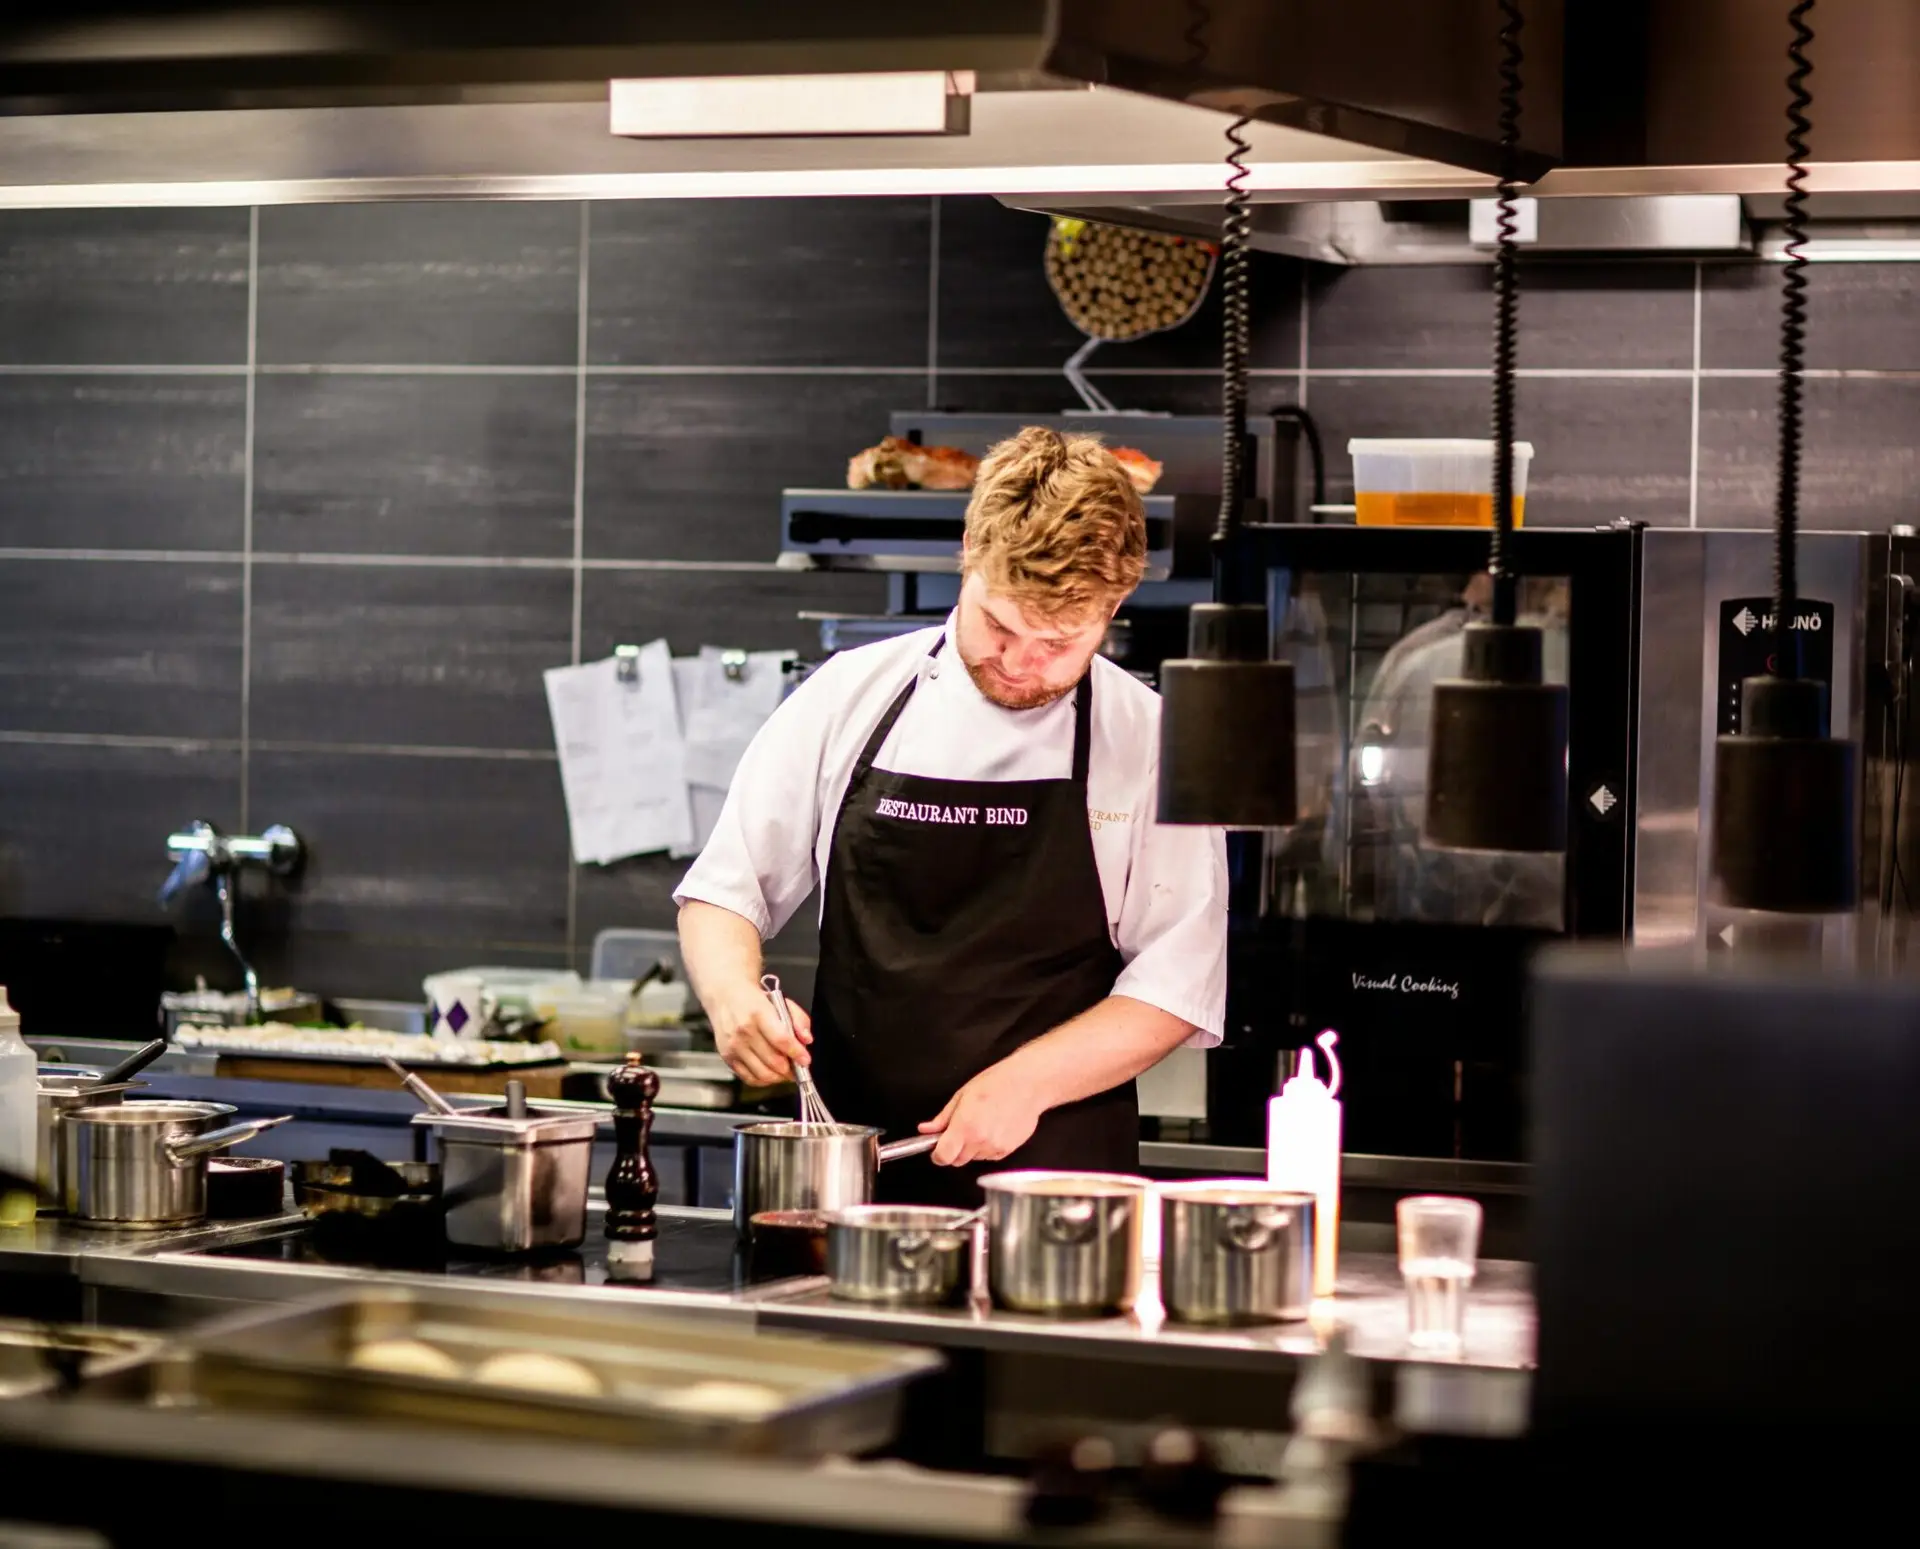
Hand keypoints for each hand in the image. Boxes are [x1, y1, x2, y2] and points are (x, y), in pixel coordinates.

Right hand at [710, 984, 811, 1086]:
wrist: (725, 996)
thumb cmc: (754, 1000)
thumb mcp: (781, 1001)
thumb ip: (799, 1020)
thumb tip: (806, 1039)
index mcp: (759, 1013)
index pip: (781, 1040)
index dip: (796, 1053)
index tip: (806, 1060)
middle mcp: (744, 1031)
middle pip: (773, 1060)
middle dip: (790, 1069)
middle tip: (798, 1068)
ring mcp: (734, 1046)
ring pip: (762, 1073)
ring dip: (779, 1077)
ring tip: (786, 1072)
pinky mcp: (727, 1057)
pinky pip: (749, 1078)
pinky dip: (764, 1080)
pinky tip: (771, 1074)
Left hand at [919, 1062, 1043, 1166]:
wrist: (1027, 1085)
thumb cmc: (996, 1084)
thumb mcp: (962, 1095)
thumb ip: (943, 1118)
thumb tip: (925, 1129)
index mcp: (964, 1126)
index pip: (943, 1157)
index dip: (937, 1154)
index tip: (937, 1148)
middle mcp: (979, 1141)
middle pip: (957, 1160)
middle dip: (955, 1149)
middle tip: (962, 1129)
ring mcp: (994, 1148)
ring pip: (974, 1158)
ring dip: (973, 1147)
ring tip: (982, 1124)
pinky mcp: (1007, 1151)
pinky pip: (990, 1156)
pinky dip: (988, 1147)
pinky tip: (995, 1128)